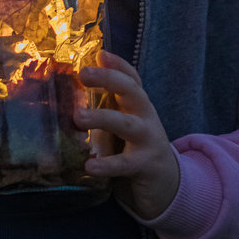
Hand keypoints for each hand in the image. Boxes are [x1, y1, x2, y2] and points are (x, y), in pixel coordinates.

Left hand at [76, 51, 180, 219]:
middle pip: (131, 91)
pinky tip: (89, 166)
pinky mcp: (145, 165)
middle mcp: (145, 117)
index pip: (131, 78)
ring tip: (78, 117)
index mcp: (139, 105)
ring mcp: (148, 140)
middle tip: (83, 74)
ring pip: (127, 124)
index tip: (99, 53)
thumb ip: (107, 108)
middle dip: (109, 79)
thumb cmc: (135, 149)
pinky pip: (125, 164)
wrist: (167, 184)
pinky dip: (107, 164)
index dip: (118, 64)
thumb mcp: (124, 124)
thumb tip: (71, 90)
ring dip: (103, 118)